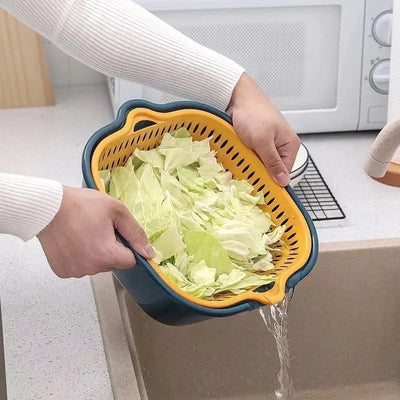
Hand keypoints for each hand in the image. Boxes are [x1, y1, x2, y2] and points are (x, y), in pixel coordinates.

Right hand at [38, 186, 154, 277]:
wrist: (48, 206)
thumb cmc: (82, 205)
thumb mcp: (116, 211)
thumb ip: (136, 233)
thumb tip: (149, 253)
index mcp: (106, 255)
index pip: (130, 261)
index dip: (127, 246)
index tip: (116, 233)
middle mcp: (90, 268)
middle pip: (113, 264)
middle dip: (111, 250)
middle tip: (99, 230)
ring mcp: (74, 272)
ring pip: (97, 266)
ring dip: (95, 254)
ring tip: (85, 234)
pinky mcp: (62, 271)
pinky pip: (80, 267)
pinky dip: (80, 257)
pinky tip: (74, 241)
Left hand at [226, 73, 299, 185]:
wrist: (236, 97)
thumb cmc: (252, 113)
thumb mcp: (263, 141)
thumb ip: (273, 162)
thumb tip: (283, 181)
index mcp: (290, 145)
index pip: (285, 173)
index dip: (273, 180)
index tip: (260, 185)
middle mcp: (282, 146)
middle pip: (273, 170)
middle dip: (260, 171)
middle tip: (249, 168)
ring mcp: (268, 144)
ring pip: (261, 164)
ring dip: (252, 164)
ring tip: (244, 157)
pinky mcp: (256, 143)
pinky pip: (253, 156)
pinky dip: (246, 157)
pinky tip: (241, 154)